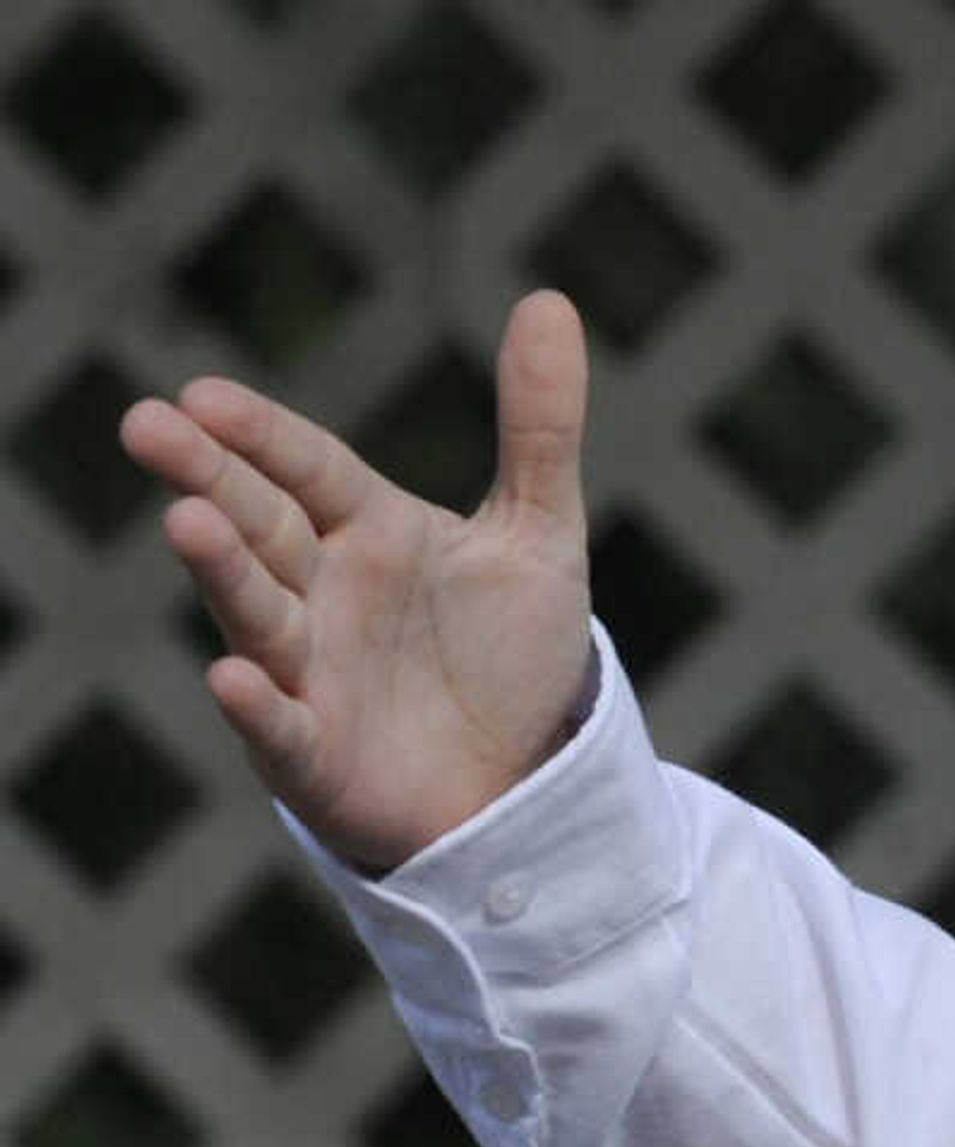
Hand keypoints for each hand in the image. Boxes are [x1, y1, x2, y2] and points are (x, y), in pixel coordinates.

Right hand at [121, 291, 592, 875]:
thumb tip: (548, 301)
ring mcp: (311, 672)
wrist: (525, 781)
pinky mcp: (317, 756)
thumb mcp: (539, 538)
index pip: (307, 467)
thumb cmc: (511, 657)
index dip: (262, 434)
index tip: (205, 394)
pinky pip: (281, 727)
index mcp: (368, 529)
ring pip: (258, 611)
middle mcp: (323, 591)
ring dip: (224, 569)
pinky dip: (256, 705)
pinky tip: (233, 677)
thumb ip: (538, 430)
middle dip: (208, 476)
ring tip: (187, 522)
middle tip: (149, 424)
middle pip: (260, 522)